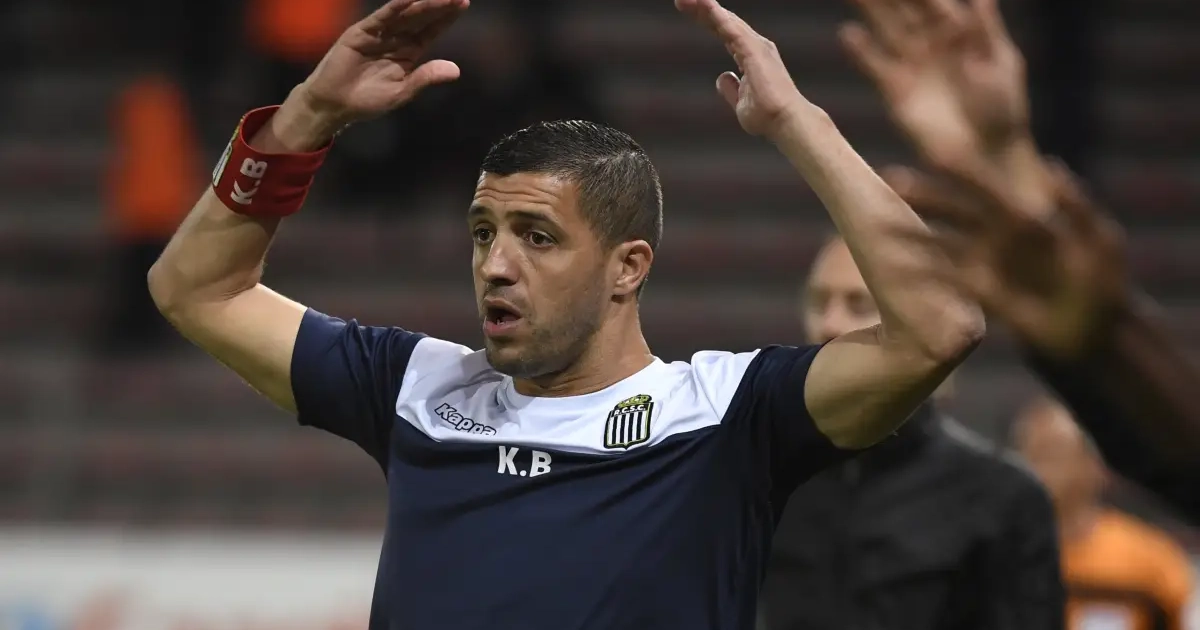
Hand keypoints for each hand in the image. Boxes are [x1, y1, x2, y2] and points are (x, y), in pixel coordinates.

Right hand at [296, 0, 468, 128]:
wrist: (335, 104)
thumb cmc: (368, 100)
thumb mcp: (402, 92)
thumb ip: (426, 78)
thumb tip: (456, 69)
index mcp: (409, 53)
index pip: (431, 30)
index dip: (446, 17)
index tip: (463, 3)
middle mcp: (396, 38)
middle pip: (421, 17)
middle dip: (439, 5)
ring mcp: (379, 33)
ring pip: (405, 14)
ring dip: (423, 3)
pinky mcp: (362, 32)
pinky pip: (381, 17)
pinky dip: (396, 6)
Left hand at [675, 0, 805, 138]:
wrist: (785, 123)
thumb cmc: (769, 116)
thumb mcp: (741, 102)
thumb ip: (731, 89)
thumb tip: (723, 77)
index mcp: (750, 55)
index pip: (723, 31)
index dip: (706, 18)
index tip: (687, 7)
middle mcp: (755, 46)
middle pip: (723, 21)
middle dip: (701, 8)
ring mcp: (755, 46)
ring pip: (726, 20)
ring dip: (706, 7)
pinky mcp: (754, 51)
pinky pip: (732, 30)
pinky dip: (717, 16)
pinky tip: (704, 5)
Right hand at [842, 0, 1027, 169]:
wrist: (986, 155)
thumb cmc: (1004, 109)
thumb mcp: (1001, 65)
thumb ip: (986, 30)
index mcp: (960, 31)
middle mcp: (932, 43)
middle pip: (904, 8)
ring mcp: (912, 66)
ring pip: (886, 29)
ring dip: (869, 10)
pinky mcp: (896, 92)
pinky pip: (876, 66)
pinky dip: (861, 51)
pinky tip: (847, 34)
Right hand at [884, 163, 1128, 361]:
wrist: (1095, 332)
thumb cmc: (1104, 285)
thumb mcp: (1101, 241)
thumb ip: (1078, 206)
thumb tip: (1051, 167)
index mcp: (1026, 218)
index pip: (989, 189)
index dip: (964, 171)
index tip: (937, 154)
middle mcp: (999, 236)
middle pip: (955, 210)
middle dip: (925, 196)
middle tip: (891, 178)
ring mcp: (986, 264)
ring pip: (941, 242)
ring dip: (912, 233)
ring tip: (879, 224)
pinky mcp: (980, 292)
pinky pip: (944, 280)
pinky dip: (919, 274)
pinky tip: (894, 268)